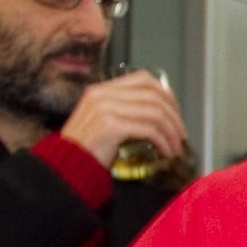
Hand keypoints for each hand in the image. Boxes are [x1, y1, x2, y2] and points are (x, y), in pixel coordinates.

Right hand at [61, 71, 188, 166]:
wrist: (66, 166)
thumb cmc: (86, 149)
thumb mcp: (103, 121)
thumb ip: (126, 111)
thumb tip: (161, 112)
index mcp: (101, 90)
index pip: (143, 79)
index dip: (166, 94)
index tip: (175, 113)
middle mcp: (103, 95)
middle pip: (154, 94)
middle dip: (174, 114)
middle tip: (180, 132)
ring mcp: (106, 108)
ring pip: (155, 112)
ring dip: (172, 132)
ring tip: (176, 146)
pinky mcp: (111, 126)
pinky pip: (149, 129)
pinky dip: (163, 141)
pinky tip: (166, 152)